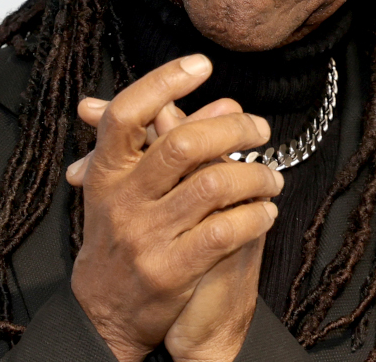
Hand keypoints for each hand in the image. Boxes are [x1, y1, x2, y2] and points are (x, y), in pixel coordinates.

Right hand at [67, 55, 284, 361]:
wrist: (104, 310)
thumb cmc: (124, 236)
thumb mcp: (130, 187)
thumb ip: (171, 141)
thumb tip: (226, 104)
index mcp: (107, 173)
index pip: (128, 114)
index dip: (163, 81)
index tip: (202, 65)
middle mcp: (122, 201)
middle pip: (183, 144)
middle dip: (233, 130)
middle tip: (260, 130)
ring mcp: (146, 236)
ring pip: (214, 185)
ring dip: (256, 175)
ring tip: (270, 178)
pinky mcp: (171, 270)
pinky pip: (226, 231)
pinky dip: (256, 215)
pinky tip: (265, 212)